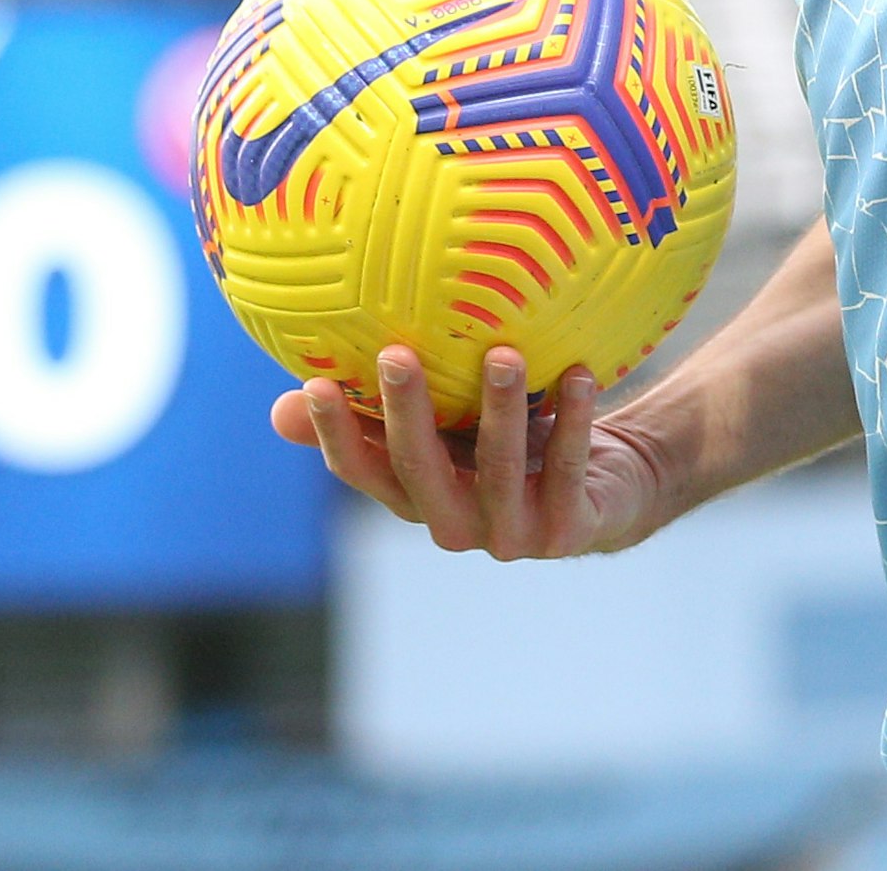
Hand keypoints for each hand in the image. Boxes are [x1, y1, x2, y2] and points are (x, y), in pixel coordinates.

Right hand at [269, 346, 673, 559]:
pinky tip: (580, 373)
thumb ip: (385, 415)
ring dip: (499, 409)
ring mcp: (511, 533)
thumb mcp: (446, 428)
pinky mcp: (567, 529)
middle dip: (407, 412)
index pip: (362, 470)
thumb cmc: (509, 448)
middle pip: (420, 469)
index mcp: (416, 495)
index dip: (335, 433)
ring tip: (502, 354)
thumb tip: (282, 401)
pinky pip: (567, 467)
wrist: (605, 493)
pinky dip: (574, 420)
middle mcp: (454, 522)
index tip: (316, 382)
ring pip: (499, 467)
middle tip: (396, 353)